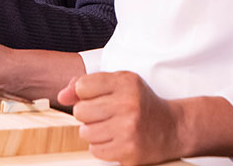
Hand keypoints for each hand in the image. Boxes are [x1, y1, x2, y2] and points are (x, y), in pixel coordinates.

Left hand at [58, 71, 185, 164]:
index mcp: (126, 82)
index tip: (97, 97)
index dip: (85, 93)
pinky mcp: (129, 150)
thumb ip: (88, 85)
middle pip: (80, 111)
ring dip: (93, 132)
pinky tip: (115, 140)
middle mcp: (128, 104)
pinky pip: (95, 150)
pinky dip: (101, 147)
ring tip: (110, 128)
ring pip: (85, 132)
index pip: (83, 85)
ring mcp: (129, 129)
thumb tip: (61, 96)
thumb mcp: (119, 84)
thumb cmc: (140, 103)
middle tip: (104, 114)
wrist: (171, 128)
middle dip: (87, 114)